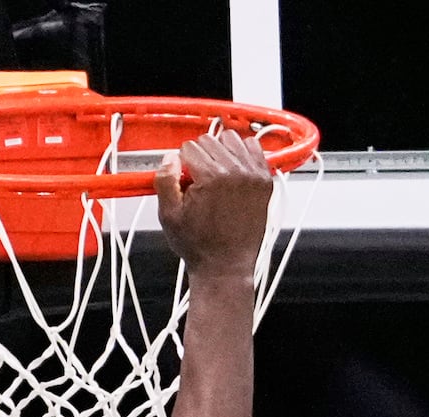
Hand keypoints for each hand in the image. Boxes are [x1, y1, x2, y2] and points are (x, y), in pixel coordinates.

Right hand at [157, 127, 272, 276]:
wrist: (226, 266)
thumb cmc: (201, 246)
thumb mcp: (169, 215)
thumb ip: (164, 180)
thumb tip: (170, 158)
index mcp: (210, 178)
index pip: (189, 147)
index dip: (183, 164)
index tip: (186, 180)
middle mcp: (235, 173)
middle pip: (209, 140)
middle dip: (200, 157)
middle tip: (200, 180)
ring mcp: (253, 176)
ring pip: (231, 139)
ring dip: (221, 150)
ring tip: (217, 173)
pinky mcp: (265, 182)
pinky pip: (254, 149)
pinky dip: (243, 153)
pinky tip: (235, 169)